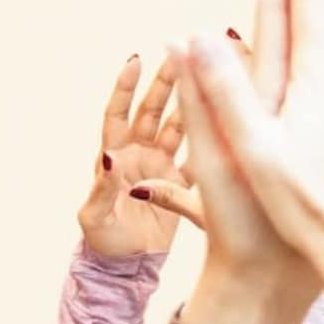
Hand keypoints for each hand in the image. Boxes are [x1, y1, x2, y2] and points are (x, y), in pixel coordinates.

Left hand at [78, 50, 195, 265]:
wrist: (128, 267)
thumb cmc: (103, 241)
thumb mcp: (95, 216)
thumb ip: (103, 187)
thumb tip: (109, 158)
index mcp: (114, 156)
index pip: (118, 113)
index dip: (125, 88)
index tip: (135, 61)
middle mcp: (140, 154)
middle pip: (152, 111)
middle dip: (165, 84)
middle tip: (181, 57)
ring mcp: (162, 166)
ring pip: (178, 127)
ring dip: (190, 104)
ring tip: (207, 76)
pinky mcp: (181, 183)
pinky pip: (199, 156)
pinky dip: (212, 140)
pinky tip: (228, 119)